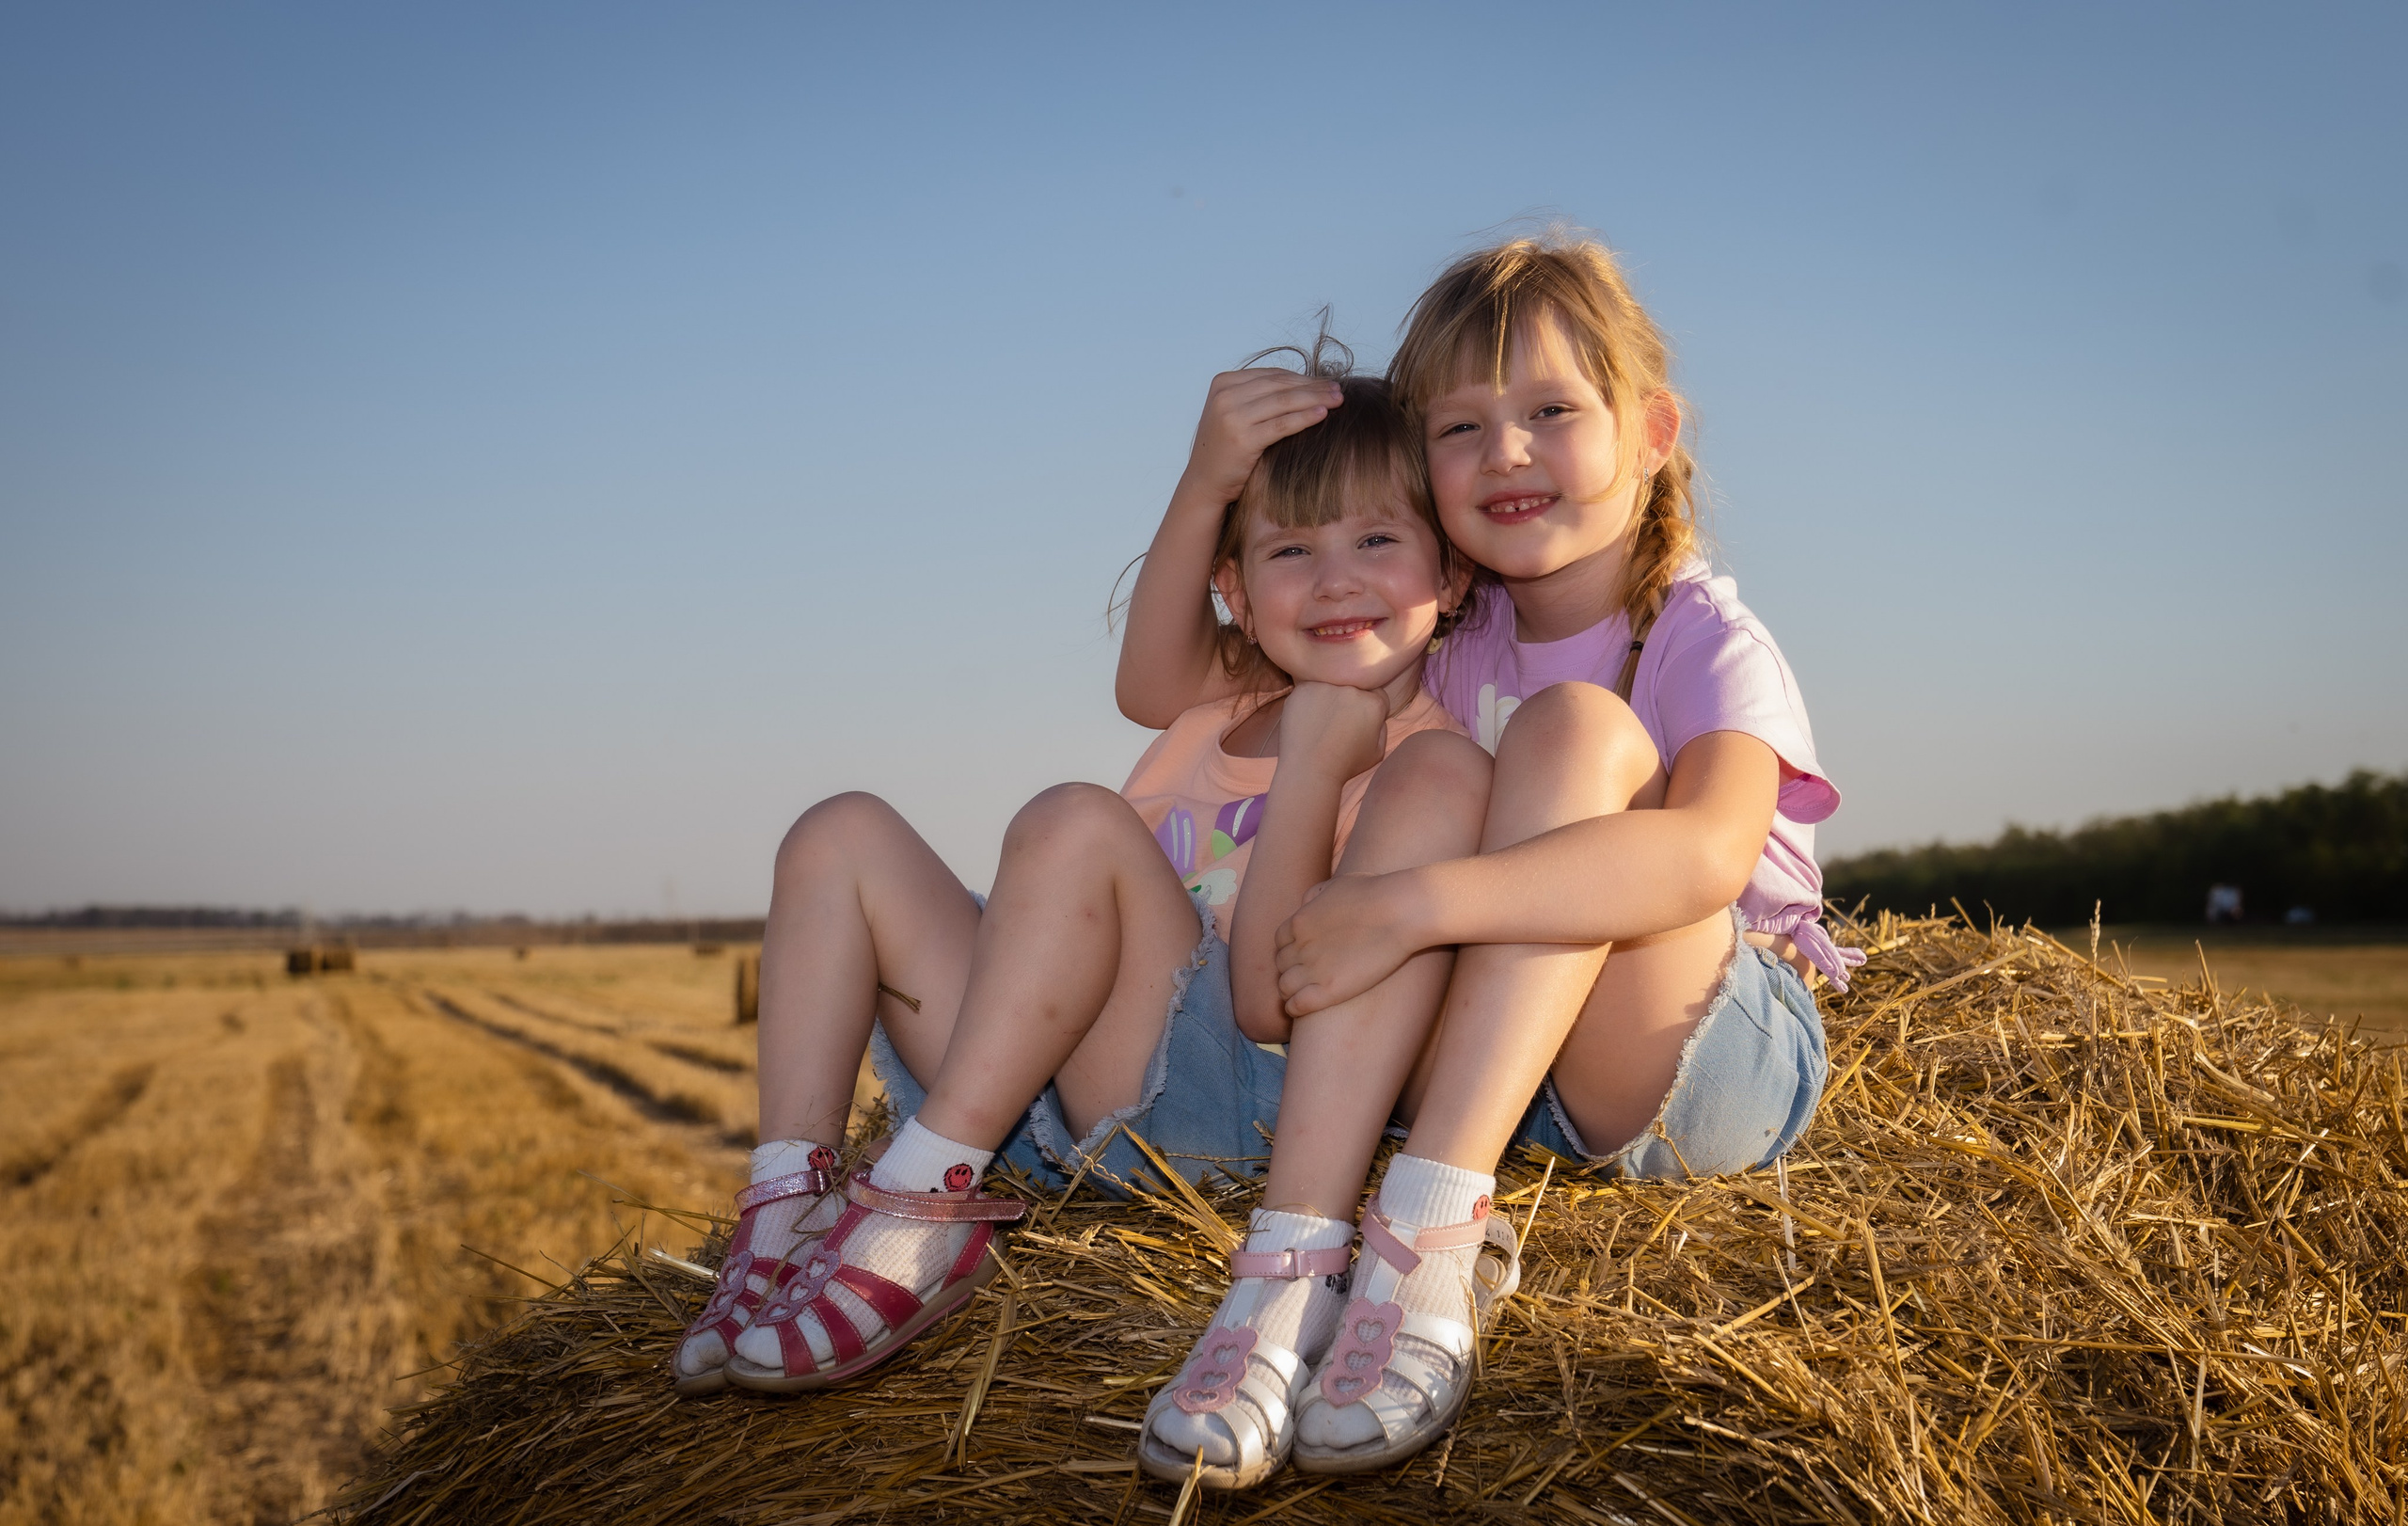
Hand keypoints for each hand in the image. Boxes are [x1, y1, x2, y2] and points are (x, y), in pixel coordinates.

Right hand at [1179, 369, 1345, 507]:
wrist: (1204, 483)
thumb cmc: (1225, 450)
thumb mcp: (1234, 413)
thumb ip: (1257, 396)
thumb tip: (1303, 384)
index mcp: (1223, 382)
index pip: (1272, 375)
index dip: (1302, 377)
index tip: (1325, 382)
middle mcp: (1225, 395)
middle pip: (1280, 385)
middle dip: (1313, 386)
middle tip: (1338, 389)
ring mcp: (1231, 416)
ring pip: (1283, 402)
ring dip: (1315, 398)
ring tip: (1338, 400)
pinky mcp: (1242, 439)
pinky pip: (1281, 424)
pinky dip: (1304, 417)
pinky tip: (1323, 415)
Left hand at [1274, 871, 1420, 1016]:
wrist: (1399, 911)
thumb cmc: (1376, 892)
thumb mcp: (1337, 883)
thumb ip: (1316, 894)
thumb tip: (1306, 901)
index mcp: (1300, 921)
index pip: (1280, 943)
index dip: (1290, 950)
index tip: (1304, 956)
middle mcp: (1301, 946)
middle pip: (1281, 965)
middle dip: (1291, 970)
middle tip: (1308, 976)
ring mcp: (1313, 969)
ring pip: (1284, 987)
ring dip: (1290, 991)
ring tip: (1303, 994)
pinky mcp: (1329, 990)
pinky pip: (1296, 1005)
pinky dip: (1294, 1008)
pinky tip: (1302, 1008)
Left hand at [1275, 681, 1387, 783]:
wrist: (1309, 769)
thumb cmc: (1345, 765)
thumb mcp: (1378, 751)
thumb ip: (1382, 726)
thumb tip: (1377, 714)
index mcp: (1373, 703)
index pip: (1376, 694)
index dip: (1368, 708)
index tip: (1358, 721)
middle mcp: (1351, 689)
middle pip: (1353, 687)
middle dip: (1349, 701)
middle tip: (1338, 722)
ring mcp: (1325, 686)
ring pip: (1330, 685)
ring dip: (1328, 698)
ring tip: (1321, 722)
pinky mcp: (1303, 688)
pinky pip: (1310, 689)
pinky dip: (1309, 700)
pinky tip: (1307, 720)